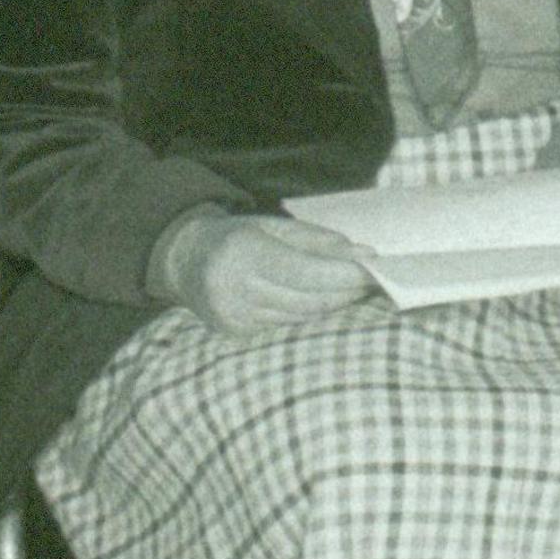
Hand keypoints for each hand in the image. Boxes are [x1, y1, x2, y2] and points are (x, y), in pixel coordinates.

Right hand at [165, 212, 375, 332]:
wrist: (183, 260)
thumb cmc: (237, 237)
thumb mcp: (273, 225)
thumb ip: (318, 240)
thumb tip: (364, 255)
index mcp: (243, 253)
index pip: (306, 272)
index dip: (345, 275)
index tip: (376, 271)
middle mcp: (234, 289)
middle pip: (308, 300)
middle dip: (347, 292)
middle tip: (376, 281)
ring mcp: (233, 316)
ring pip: (302, 316)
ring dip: (335, 305)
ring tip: (357, 290)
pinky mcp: (236, 333)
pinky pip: (287, 326)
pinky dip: (311, 314)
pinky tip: (327, 303)